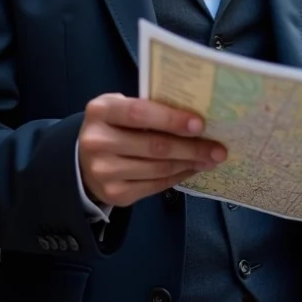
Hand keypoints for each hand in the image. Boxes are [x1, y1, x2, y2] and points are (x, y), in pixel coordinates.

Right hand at [78, 94, 226, 207]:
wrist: (83, 160)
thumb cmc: (113, 126)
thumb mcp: (120, 108)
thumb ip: (148, 108)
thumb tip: (195, 117)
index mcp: (101, 112)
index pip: (139, 113)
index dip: (171, 119)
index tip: (200, 124)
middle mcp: (98, 142)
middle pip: (154, 146)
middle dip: (191, 147)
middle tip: (218, 148)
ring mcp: (104, 171)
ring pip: (158, 168)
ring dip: (189, 163)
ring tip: (210, 159)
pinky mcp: (114, 194)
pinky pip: (155, 186)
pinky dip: (178, 177)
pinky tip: (192, 169)